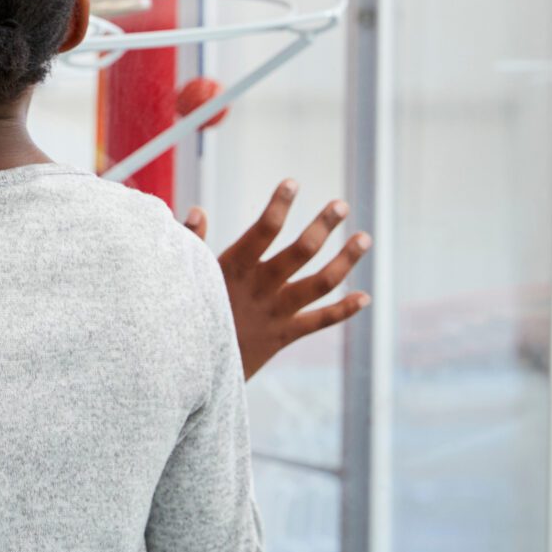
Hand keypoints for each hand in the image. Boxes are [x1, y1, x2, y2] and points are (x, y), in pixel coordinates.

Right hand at [185, 180, 371, 377]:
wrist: (192, 368)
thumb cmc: (186, 314)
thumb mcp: (187, 276)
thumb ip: (193, 242)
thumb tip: (198, 210)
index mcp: (234, 267)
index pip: (263, 230)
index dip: (279, 205)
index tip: (293, 183)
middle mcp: (261, 287)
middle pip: (301, 251)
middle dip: (323, 226)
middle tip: (340, 205)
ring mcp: (276, 312)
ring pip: (320, 283)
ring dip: (345, 260)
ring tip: (364, 238)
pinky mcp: (284, 335)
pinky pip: (320, 322)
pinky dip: (343, 310)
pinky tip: (365, 297)